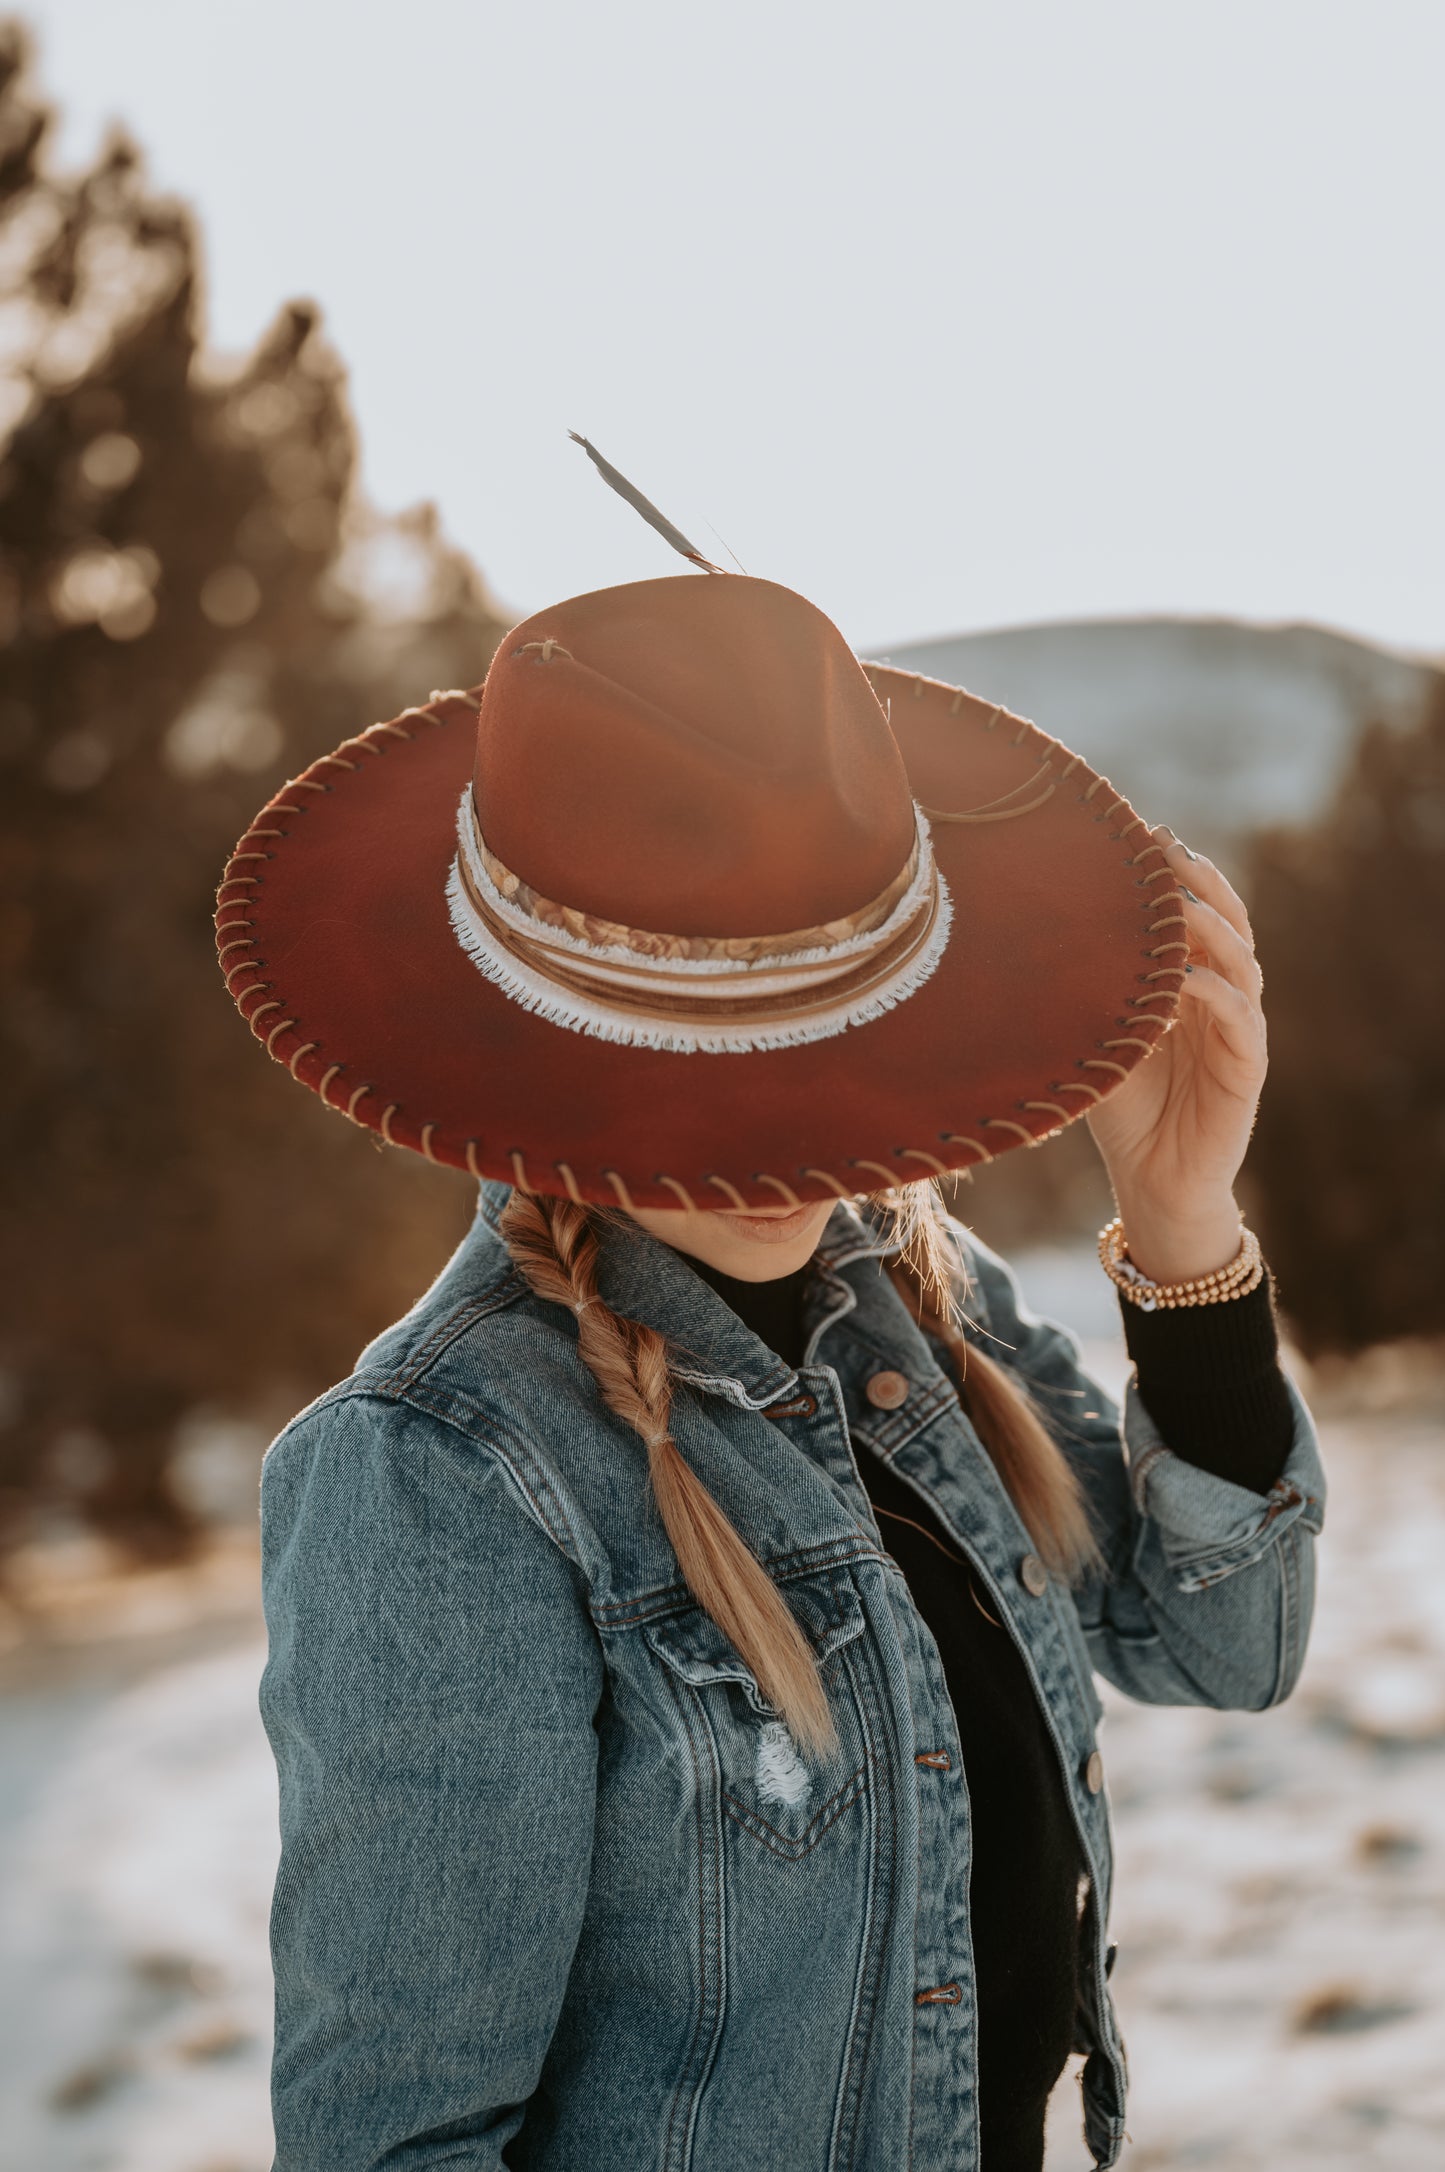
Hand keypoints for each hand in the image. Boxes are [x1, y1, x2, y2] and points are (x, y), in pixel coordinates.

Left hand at [1085, 828, 1267, 1283]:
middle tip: (1165, 847)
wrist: (1154, 1184)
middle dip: (1200, 880)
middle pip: (1227, 921)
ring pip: (1241, 961)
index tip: (1141, 832)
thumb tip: (1029, 939)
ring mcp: (1240, 1031)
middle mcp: (1222, 998)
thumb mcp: (1096, 1039)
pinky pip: (1240, 1019)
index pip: (1194, 913)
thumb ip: (1086, 994)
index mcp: (1191, 984)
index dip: (1175, 872)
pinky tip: (1185, 977)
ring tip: (1180, 900)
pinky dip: (1216, 993)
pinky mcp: (1247, 1070)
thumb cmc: (1123, 1111)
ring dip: (1212, 926)